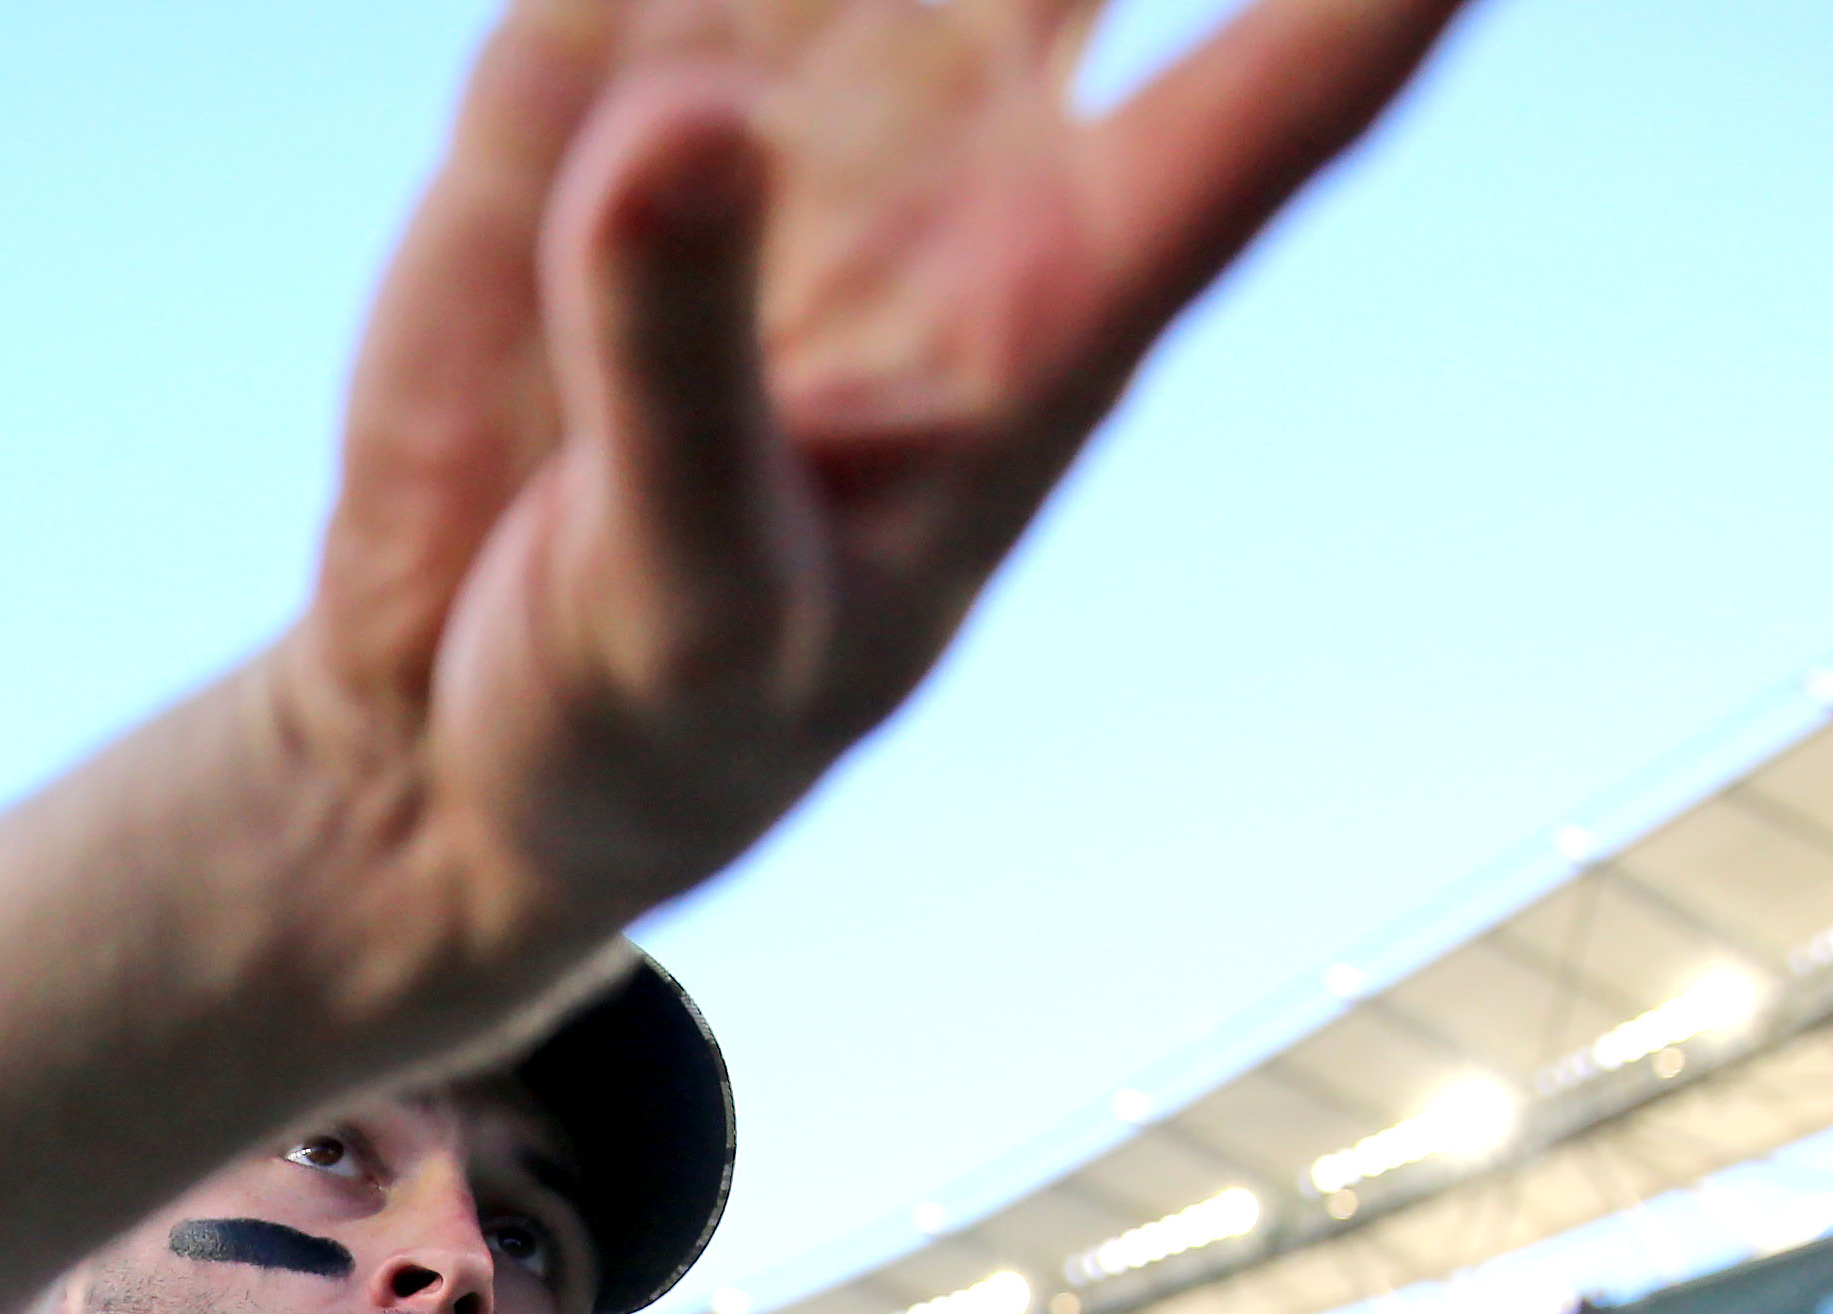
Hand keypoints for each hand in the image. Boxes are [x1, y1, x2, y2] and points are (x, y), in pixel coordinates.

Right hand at [303, 0, 1471, 937]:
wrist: (453, 722)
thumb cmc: (653, 712)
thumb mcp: (683, 601)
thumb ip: (679, 379)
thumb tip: (689, 119)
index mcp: (1050, 312)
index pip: (1271, 110)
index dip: (1379, 0)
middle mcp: (956, 148)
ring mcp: (787, 76)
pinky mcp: (598, 51)